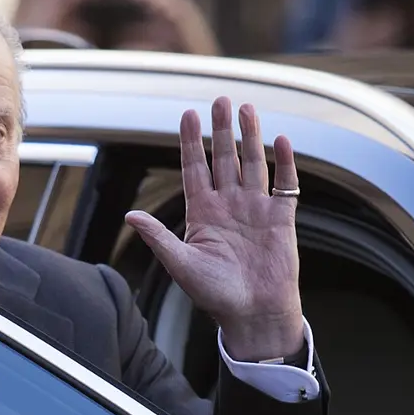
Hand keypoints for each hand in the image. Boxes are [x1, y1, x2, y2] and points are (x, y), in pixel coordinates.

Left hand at [125, 97, 303, 360]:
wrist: (252, 314)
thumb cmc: (214, 294)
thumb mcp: (180, 264)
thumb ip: (158, 236)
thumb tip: (129, 215)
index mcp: (201, 212)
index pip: (194, 168)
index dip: (191, 141)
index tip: (187, 114)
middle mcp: (228, 204)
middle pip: (223, 158)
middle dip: (221, 129)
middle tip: (220, 100)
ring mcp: (255, 209)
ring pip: (252, 163)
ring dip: (250, 137)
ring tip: (247, 109)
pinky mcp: (281, 219)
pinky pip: (284, 184)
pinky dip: (285, 162)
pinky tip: (281, 140)